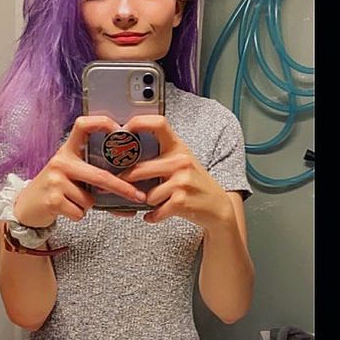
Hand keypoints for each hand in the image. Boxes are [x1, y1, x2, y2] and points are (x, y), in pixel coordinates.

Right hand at [13, 116, 147, 226]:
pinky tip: (65, 208)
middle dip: (122, 187)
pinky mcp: (53, 199)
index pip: (83, 126)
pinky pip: (80, 211)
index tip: (119, 129)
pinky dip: (78, 214)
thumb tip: (130, 192)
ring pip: (90, 199)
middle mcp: (61, 161)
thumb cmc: (55, 189)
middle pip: (99, 175)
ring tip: (72, 200)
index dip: (102, 123)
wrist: (26, 206)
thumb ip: (94, 177)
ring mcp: (56, 179)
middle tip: (137, 195)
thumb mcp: (70, 175)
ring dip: (87, 205)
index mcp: (68, 150)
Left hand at [118, 115, 233, 230]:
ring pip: (146, 194)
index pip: (158, 123)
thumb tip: (125, 153)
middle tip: (121, 183)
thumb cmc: (195, 183)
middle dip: (126, 180)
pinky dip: (152, 216)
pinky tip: (154, 215)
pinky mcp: (181, 200)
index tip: (123, 132)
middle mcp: (180, 161)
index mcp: (178, 147)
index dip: (138, 123)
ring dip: (146, 202)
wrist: (219, 207)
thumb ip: (160, 155)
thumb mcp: (182, 162)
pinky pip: (155, 210)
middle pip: (139, 168)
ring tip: (156, 201)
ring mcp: (182, 180)